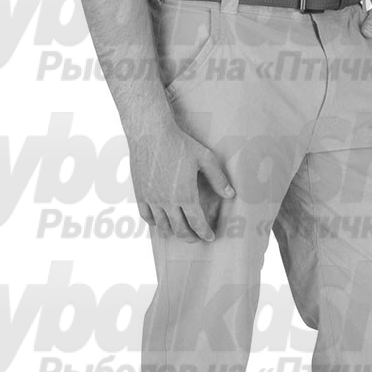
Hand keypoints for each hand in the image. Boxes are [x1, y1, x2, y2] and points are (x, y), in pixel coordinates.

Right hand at [128, 121, 234, 242]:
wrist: (150, 132)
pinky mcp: (140, 194)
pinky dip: (154, 223)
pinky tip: (160, 221)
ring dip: (173, 232)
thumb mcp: (205, 159)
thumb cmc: (179, 143)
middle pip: (180, 230)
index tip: (210, 237)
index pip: (197, 224)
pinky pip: (146, 217)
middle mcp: (168, 202)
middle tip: (196, 238)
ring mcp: (152, 199)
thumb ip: (218, 179)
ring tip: (180, 231)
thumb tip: (231, 194)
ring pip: (162, 227)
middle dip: (191, 238)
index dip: (205, 233)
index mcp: (186, 195)